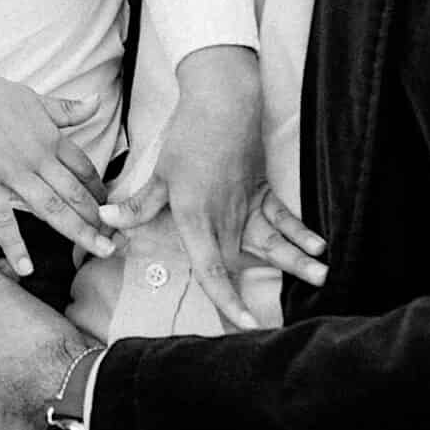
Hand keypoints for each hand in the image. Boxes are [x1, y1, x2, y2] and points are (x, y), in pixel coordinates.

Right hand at [0, 53, 116, 272]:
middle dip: (100, 219)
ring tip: (97, 251)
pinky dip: (14, 245)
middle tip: (117, 242)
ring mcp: (12, 172)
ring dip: (77, 231)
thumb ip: (68, 109)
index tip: (111, 210)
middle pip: (76, 194)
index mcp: (51, 138)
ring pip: (52, 208)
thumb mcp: (37, 98)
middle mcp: (38, 158)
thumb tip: (98, 101)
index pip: (85, 171)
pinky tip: (26, 268)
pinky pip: (2, 219)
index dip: (101, 193)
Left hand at [109, 49, 323, 327]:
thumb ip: (139, 204)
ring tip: (322, 277)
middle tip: (269, 327)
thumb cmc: (188, 137)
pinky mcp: (262, 189)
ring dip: (297, 260)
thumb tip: (106, 221)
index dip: (226, 299)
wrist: (222, 102)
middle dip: (258, 295)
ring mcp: (248, 204)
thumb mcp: (160, 172)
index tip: (243, 324)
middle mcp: (227, 218)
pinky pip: (283, 216)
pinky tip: (319, 245)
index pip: (211, 269)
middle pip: (245, 263)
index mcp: (197, 219)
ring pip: (274, 240)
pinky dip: (300, 230)